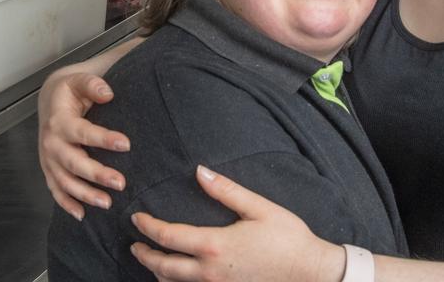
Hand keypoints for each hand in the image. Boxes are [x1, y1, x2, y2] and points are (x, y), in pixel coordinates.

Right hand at [37, 70, 130, 218]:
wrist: (49, 100)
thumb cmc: (70, 91)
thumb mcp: (79, 80)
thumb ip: (93, 84)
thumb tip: (108, 94)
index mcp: (60, 120)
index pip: (82, 132)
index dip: (103, 139)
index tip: (126, 144)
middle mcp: (51, 142)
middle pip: (73, 162)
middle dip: (96, 174)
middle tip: (121, 183)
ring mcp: (48, 159)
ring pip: (65, 181)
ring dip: (84, 194)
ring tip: (107, 203)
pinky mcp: (49, 169)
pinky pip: (56, 190)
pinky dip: (67, 204)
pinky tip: (82, 215)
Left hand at [130, 166, 343, 281]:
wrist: (309, 273)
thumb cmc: (287, 238)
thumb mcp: (259, 208)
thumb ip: (226, 190)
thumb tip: (200, 171)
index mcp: (214, 245)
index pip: (168, 237)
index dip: (148, 227)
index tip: (137, 218)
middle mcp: (210, 271)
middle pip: (163, 267)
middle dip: (144, 255)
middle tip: (134, 245)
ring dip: (159, 272)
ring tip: (153, 260)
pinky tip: (180, 275)